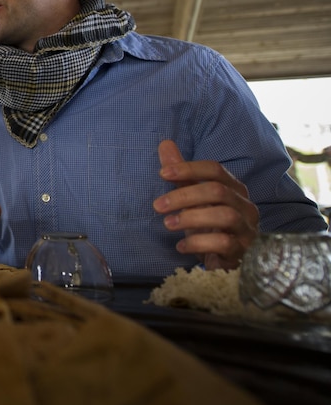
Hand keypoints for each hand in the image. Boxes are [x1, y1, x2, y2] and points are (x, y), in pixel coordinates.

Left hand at [153, 139, 259, 269]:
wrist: (224, 260)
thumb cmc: (207, 224)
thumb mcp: (192, 198)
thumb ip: (181, 174)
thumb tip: (165, 143)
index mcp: (234, 188)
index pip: (215, 170)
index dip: (189, 169)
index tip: (162, 173)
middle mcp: (246, 206)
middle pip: (218, 191)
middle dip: (184, 196)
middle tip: (157, 205)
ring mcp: (247, 229)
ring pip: (225, 216)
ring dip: (190, 218)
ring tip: (167, 223)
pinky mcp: (243, 252)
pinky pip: (223, 244)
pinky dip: (198, 244)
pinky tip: (180, 246)